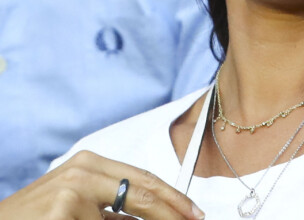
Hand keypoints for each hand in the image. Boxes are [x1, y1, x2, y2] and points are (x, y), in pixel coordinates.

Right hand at [0, 150, 204, 219]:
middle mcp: (84, 171)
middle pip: (143, 191)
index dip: (173, 195)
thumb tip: (155, 218)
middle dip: (172, 211)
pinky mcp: (60, 215)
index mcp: (91, 163)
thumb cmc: (37, 218)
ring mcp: (71, 193)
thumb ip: (113, 212)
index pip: (143, 177)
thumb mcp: (78, 206)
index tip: (194, 211)